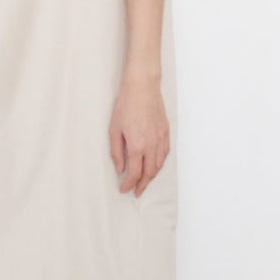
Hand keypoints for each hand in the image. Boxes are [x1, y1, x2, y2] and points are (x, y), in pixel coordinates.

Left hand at [109, 75, 169, 196]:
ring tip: (144, 182)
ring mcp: (161, 139)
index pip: (135, 173)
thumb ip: (117, 152)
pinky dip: (159, 164)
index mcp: (137, 145)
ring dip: (152, 177)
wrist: (143, 87)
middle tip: (136, 192)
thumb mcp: (114, 129)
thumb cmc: (126, 105)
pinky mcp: (166, 132)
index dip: (129, 184)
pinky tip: (154, 166)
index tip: (124, 189)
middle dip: (142, 185)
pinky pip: (165, 154)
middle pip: (149, 173)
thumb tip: (120, 168)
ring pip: (159, 165)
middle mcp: (152, 145)